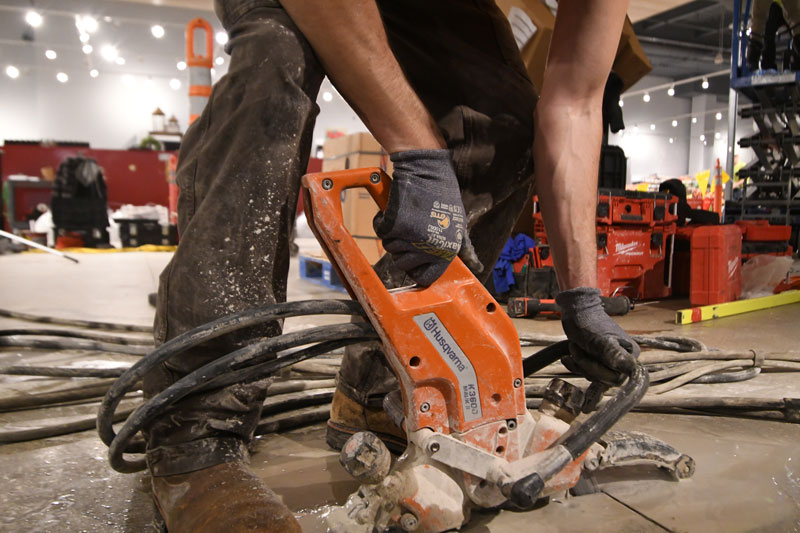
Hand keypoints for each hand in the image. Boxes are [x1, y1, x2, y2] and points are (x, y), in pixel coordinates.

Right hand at [374, 150, 479, 285]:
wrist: (427, 169)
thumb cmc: (443, 194)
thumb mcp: (459, 224)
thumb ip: (465, 248)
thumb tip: (477, 267)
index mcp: (446, 251)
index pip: (424, 277)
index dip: (416, 268)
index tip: (413, 255)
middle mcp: (429, 247)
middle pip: (402, 264)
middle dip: (402, 249)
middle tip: (410, 229)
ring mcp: (411, 237)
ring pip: (390, 248)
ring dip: (393, 234)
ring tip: (406, 216)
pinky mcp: (395, 224)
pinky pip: (381, 232)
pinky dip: (382, 220)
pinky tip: (394, 210)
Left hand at [556, 287, 639, 385]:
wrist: (576, 310)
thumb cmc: (588, 321)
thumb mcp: (599, 339)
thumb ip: (614, 354)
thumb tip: (631, 369)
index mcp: (630, 354)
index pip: (617, 377)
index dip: (601, 372)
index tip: (588, 360)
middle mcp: (624, 359)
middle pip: (605, 378)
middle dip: (586, 365)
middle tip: (577, 348)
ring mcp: (610, 361)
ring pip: (595, 376)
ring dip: (580, 364)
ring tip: (575, 346)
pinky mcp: (599, 361)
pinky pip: (588, 372)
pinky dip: (576, 365)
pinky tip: (568, 357)